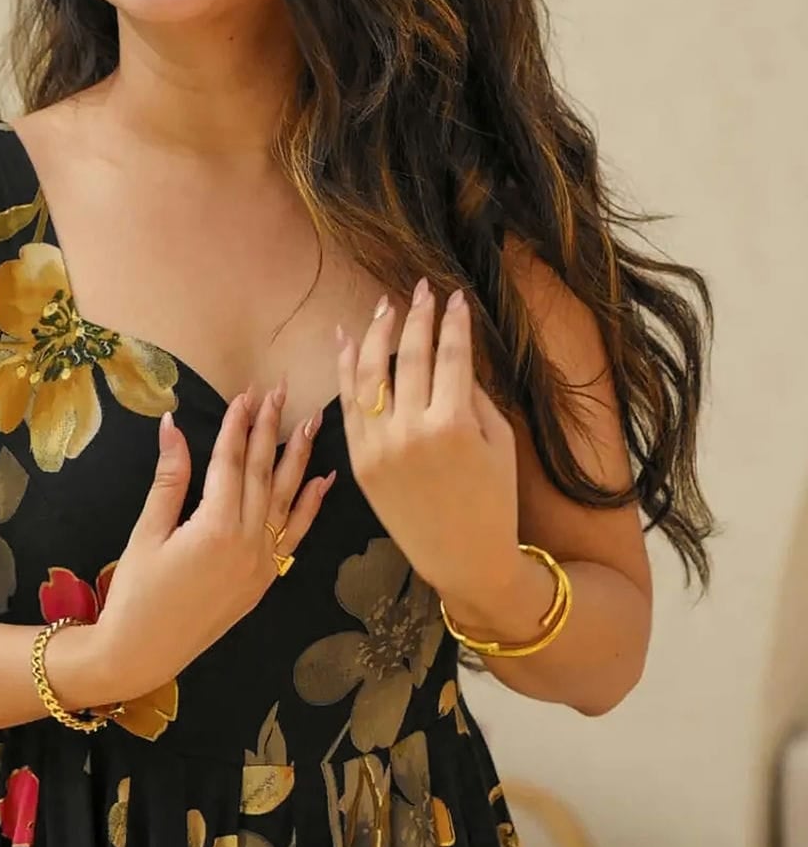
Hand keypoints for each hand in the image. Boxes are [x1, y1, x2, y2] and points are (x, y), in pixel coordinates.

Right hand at [91, 382, 335, 698]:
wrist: (143, 652)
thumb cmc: (136, 593)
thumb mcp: (147, 532)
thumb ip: (169, 479)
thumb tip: (172, 426)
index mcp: (215, 527)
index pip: (231, 463)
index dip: (237, 425)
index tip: (245, 393)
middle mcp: (247, 543)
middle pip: (262, 473)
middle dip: (270, 429)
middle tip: (280, 391)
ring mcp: (262, 563)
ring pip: (286, 499)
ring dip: (299, 458)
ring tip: (311, 422)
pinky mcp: (265, 579)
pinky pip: (296, 535)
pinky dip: (311, 506)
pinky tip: (324, 481)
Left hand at [337, 281, 520, 603]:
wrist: (462, 557)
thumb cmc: (493, 500)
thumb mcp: (498, 443)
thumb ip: (475, 395)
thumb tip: (453, 354)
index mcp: (454, 424)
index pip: (450, 356)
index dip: (452, 322)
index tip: (454, 296)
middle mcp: (411, 431)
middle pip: (408, 358)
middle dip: (415, 317)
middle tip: (421, 289)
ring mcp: (379, 447)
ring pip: (370, 376)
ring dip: (376, 335)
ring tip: (384, 307)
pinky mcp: (360, 462)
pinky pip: (349, 408)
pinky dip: (347, 372)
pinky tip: (350, 343)